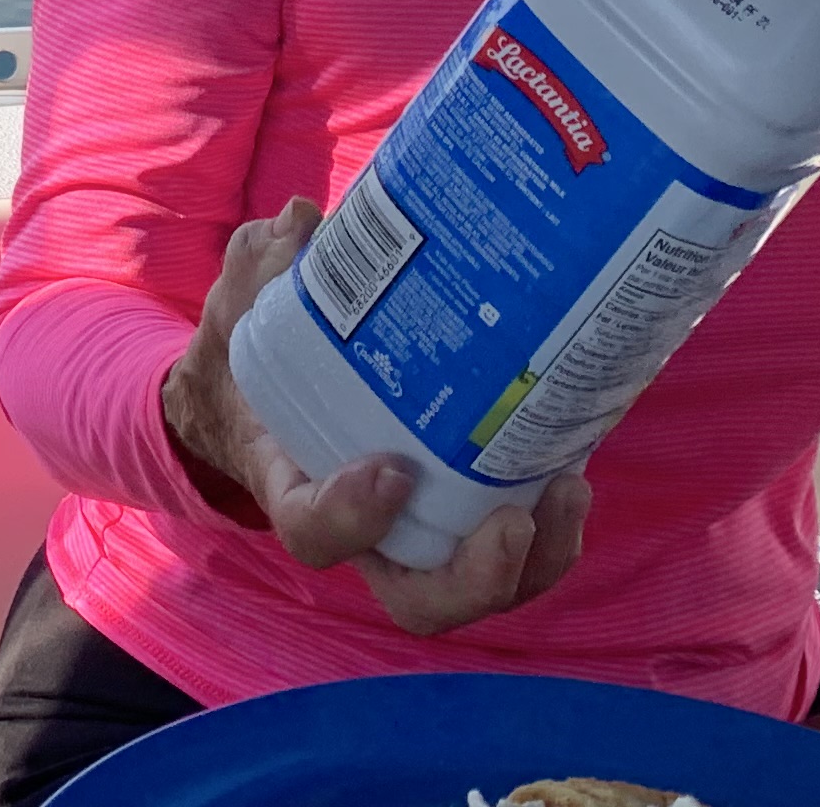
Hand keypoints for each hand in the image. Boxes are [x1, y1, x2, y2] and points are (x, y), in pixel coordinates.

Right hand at [158, 196, 592, 637]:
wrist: (267, 393)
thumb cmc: (257, 351)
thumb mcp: (246, 298)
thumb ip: (269, 261)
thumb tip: (308, 221)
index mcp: (295, 484)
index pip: (315, 532)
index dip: (353, 519)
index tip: (393, 473)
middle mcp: (365, 529)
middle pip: (420, 599)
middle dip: (475, 577)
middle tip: (514, 520)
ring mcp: (421, 529)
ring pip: (480, 585)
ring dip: (536, 558)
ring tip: (570, 488)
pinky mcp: (466, 509)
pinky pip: (513, 548)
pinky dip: (550, 528)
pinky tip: (573, 463)